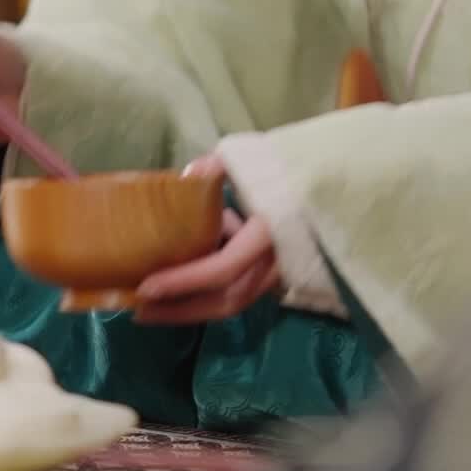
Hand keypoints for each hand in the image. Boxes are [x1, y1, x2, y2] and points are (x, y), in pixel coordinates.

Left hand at [134, 156, 280, 323]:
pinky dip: (209, 296)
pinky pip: (241, 293)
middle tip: (141, 309)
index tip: (147, 286)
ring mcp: (281, 272)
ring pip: (235, 302)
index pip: (224, 267)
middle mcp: (278, 260)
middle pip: (227, 300)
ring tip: (153, 308)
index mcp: (271, 230)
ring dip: (192, 309)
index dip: (184, 281)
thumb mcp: (255, 160)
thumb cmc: (289, 171)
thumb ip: (219, 166)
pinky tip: (181, 290)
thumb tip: (187, 175)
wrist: (330, 184)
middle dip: (181, 310)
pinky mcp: (277, 275)